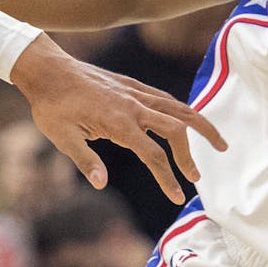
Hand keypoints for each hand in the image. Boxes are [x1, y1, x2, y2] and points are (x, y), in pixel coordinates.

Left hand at [11, 36, 226, 203]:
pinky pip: (164, 98)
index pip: (153, 155)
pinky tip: (187, 120)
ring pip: (179, 109)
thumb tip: (102, 184)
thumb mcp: (61, 137)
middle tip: (196, 178)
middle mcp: (133, 106)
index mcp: (118, 122)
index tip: (177, 196)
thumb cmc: (50, 105)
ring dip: (202, 127)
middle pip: (175, 130)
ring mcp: (134, 93)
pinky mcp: (131, 85)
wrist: (47, 70)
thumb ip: (85, 160)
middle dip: (189, 156)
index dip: (167, 178)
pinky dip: (182, 110)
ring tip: (220, 143)